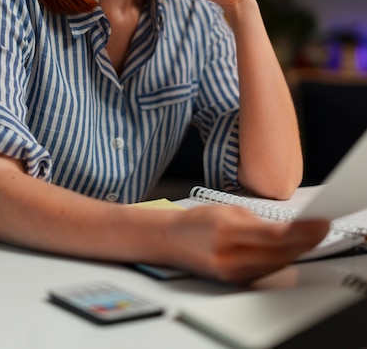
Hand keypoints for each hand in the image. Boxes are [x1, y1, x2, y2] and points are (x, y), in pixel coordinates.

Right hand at [168, 205, 328, 282]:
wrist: (169, 241)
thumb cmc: (196, 222)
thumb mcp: (227, 210)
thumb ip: (257, 220)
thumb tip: (286, 228)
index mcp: (228, 230)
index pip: (274, 235)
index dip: (302, 231)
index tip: (320, 223)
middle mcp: (230, 255)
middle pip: (279, 253)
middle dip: (305, 241)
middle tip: (321, 229)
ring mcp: (231, 272)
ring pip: (275, 264)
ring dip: (296, 251)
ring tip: (311, 237)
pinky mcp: (233, 281)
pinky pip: (265, 271)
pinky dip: (280, 260)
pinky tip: (290, 251)